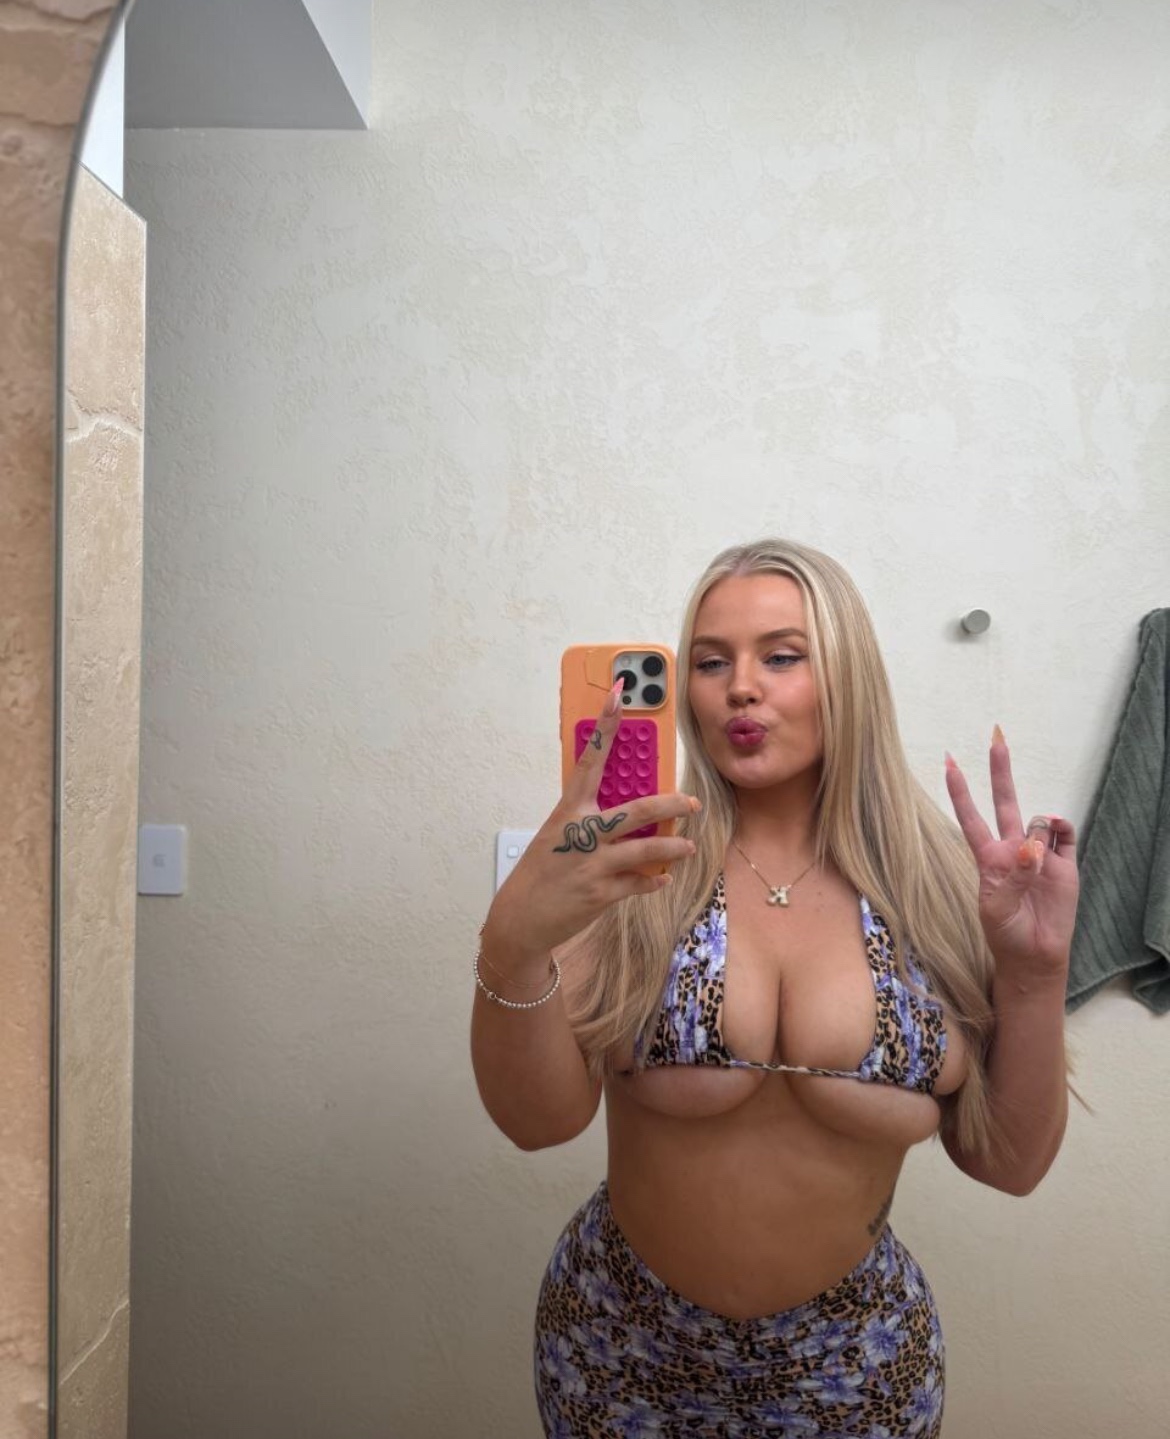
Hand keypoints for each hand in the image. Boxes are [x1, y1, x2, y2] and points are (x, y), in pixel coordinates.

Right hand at [487, 679, 698, 959]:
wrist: (521, 918)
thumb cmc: (541, 871)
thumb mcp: (557, 835)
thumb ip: (588, 820)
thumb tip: (625, 811)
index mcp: (568, 811)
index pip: (590, 759)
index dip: (605, 725)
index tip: (618, 694)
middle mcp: (582, 834)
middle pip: (636, 812)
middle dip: (670, 806)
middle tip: (692, 803)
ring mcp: (593, 865)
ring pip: (646, 851)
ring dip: (673, 849)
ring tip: (689, 847)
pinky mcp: (602, 893)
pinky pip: (639, 883)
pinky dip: (653, 881)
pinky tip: (662, 879)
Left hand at [944, 728, 1078, 981]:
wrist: (1034, 954)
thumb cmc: (1005, 932)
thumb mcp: (997, 906)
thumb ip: (1013, 875)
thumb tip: (1034, 847)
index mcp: (988, 857)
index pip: (970, 817)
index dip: (960, 791)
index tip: (949, 761)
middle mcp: (1012, 848)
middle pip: (1006, 801)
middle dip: (1001, 770)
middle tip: (997, 736)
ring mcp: (1038, 852)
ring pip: (1039, 820)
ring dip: (1039, 832)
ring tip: (1037, 863)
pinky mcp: (1064, 861)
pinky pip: (1064, 832)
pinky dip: (1060, 827)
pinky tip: (1056, 832)